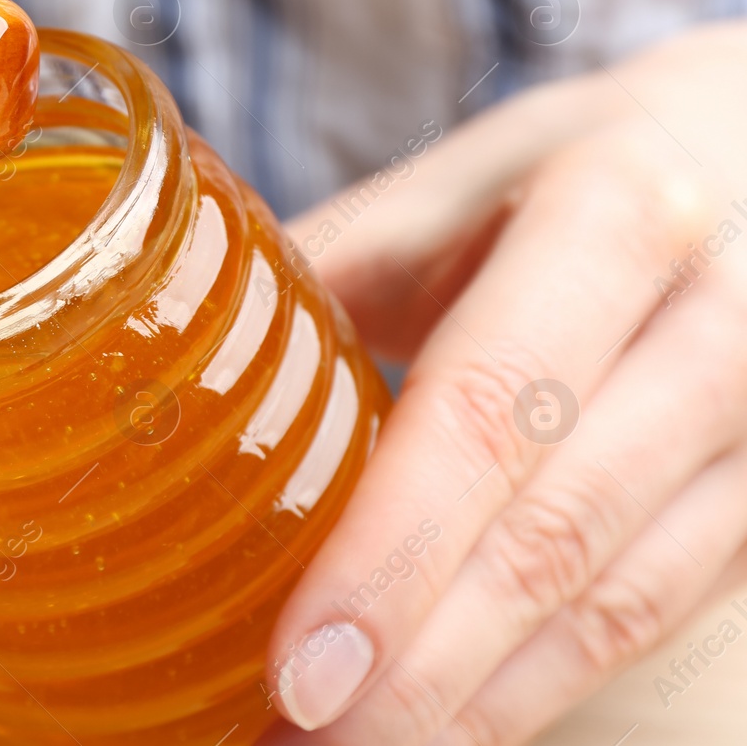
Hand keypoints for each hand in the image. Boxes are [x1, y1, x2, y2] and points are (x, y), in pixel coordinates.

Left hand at [264, 25, 746, 743]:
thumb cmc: (583, 167)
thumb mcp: (462, 182)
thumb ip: (330, 269)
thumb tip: (164, 361)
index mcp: (611, 214)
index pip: (492, 406)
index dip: (394, 550)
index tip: (302, 665)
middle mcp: (717, 324)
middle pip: (560, 532)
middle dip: (425, 667)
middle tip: (299, 741)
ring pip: (618, 601)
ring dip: (475, 702)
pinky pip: (655, 615)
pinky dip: (538, 683)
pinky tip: (446, 719)